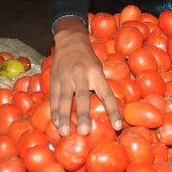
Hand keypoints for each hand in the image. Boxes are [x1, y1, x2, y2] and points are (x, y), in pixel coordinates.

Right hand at [49, 17, 121, 135]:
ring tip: (64, 132)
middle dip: (83, 115)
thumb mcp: (98, 69)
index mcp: (96, 73)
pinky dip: (54, 111)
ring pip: (64, 99)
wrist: (70, 40)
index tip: (118, 126)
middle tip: (84, 131)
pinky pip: (53, 97)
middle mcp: (81, 75)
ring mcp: (66, 77)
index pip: (107, 94)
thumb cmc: (88, 59)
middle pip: (82, 97)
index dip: (113, 111)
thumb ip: (100, 87)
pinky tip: (54, 123)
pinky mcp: (54, 78)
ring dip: (63, 117)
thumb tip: (107, 111)